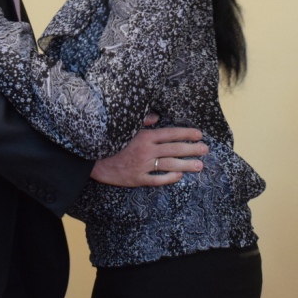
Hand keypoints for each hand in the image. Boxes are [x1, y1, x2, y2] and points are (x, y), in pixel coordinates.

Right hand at [90, 118, 208, 186]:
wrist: (92, 159)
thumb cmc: (109, 140)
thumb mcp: (125, 126)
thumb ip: (142, 121)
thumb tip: (157, 118)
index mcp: (145, 136)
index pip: (171, 133)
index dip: (187, 134)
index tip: (199, 134)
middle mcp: (147, 151)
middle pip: (174, 149)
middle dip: (192, 149)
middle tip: (205, 150)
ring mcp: (143, 166)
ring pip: (170, 165)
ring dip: (186, 165)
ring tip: (199, 166)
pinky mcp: (138, 178)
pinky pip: (157, 180)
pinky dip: (169, 178)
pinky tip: (179, 176)